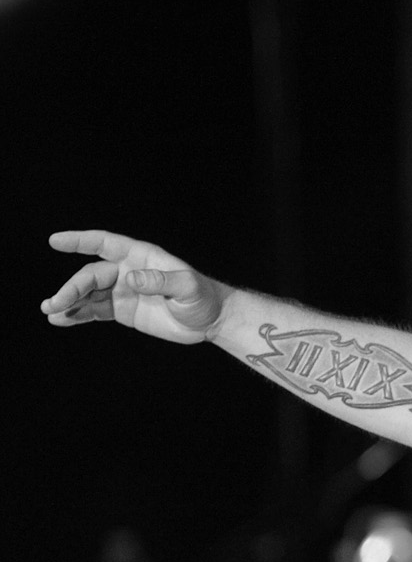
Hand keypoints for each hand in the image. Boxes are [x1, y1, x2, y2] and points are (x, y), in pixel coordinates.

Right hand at [41, 229, 226, 344]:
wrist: (209, 320)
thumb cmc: (202, 298)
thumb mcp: (187, 288)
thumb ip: (161, 281)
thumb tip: (130, 279)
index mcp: (140, 257)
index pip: (104, 243)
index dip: (80, 241)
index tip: (55, 241)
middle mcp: (126, 271)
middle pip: (90, 275)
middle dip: (71, 289)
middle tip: (54, 304)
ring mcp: (122, 290)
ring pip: (87, 293)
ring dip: (68, 301)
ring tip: (51, 313)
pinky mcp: (121, 310)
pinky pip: (94, 310)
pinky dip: (77, 314)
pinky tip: (60, 321)